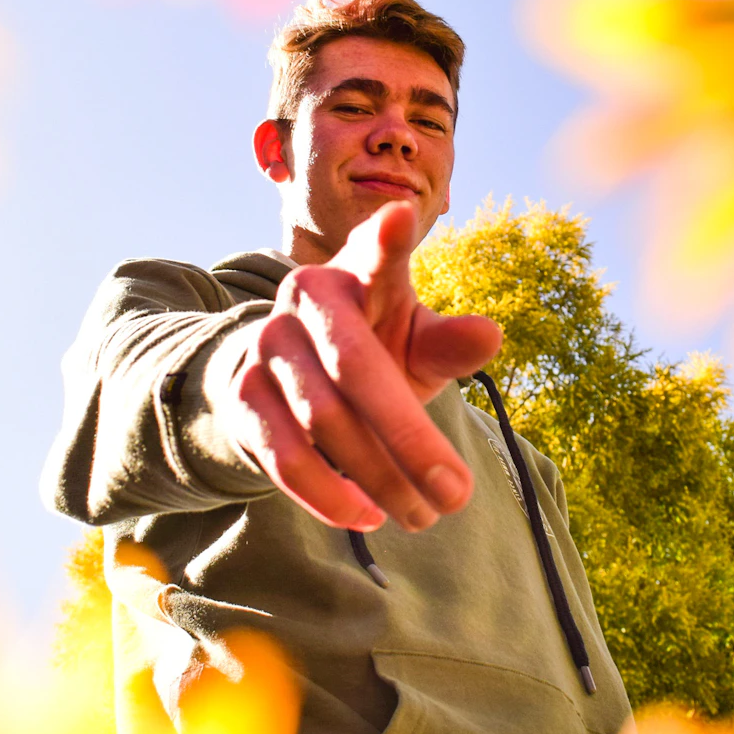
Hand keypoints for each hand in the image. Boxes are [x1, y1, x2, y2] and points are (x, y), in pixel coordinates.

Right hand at [204, 202, 501, 531]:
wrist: (284, 376)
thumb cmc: (373, 349)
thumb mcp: (415, 342)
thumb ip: (449, 343)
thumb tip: (490, 336)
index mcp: (358, 271)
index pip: (376, 254)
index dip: (387, 240)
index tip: (404, 216)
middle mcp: (305, 299)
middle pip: (357, 368)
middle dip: (411, 439)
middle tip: (459, 494)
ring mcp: (268, 346)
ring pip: (323, 421)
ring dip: (379, 478)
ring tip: (425, 516)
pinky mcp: (243, 397)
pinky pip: (285, 455)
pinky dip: (329, 495)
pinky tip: (368, 517)